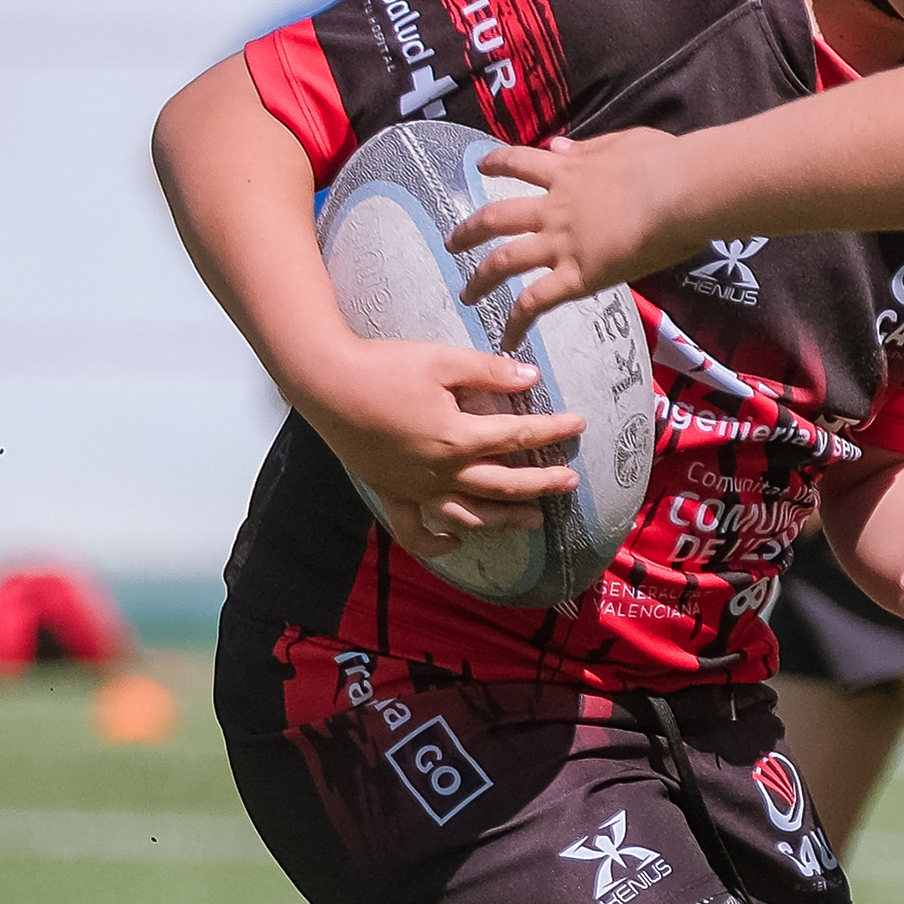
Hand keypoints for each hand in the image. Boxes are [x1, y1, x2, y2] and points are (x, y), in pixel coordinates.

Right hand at [296, 335, 580, 552]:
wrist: (325, 382)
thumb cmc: (384, 367)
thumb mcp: (442, 360)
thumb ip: (489, 371)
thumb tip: (532, 376)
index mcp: (458, 436)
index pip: (518, 437)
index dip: (551, 431)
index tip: (578, 425)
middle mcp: (442, 470)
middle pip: (503, 485)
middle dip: (542, 485)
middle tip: (570, 483)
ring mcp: (416, 487)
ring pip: (469, 514)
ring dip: (504, 520)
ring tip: (533, 520)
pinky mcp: (391, 492)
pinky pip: (415, 529)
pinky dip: (436, 543)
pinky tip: (458, 541)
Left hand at [453, 130, 697, 325]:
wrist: (679, 191)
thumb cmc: (665, 163)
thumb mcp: (623, 142)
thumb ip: (588, 147)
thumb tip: (558, 147)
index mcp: (567, 173)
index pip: (519, 162)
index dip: (496, 162)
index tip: (480, 165)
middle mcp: (554, 208)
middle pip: (497, 217)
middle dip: (470, 230)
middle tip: (453, 242)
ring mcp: (561, 243)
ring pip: (505, 261)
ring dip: (481, 279)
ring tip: (467, 294)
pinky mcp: (577, 276)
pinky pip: (536, 303)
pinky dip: (516, 323)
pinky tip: (507, 341)